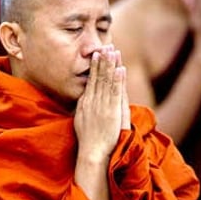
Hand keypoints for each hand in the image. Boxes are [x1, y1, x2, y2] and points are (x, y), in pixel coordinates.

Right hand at [73, 45, 127, 164]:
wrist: (92, 154)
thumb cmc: (88, 141)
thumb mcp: (81, 120)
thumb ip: (84, 107)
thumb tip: (84, 97)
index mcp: (85, 103)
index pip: (91, 80)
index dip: (96, 66)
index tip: (99, 53)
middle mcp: (92, 102)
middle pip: (98, 77)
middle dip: (103, 61)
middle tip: (106, 46)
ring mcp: (101, 106)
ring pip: (106, 82)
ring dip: (110, 65)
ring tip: (113, 51)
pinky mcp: (111, 112)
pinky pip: (114, 93)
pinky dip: (117, 80)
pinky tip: (120, 69)